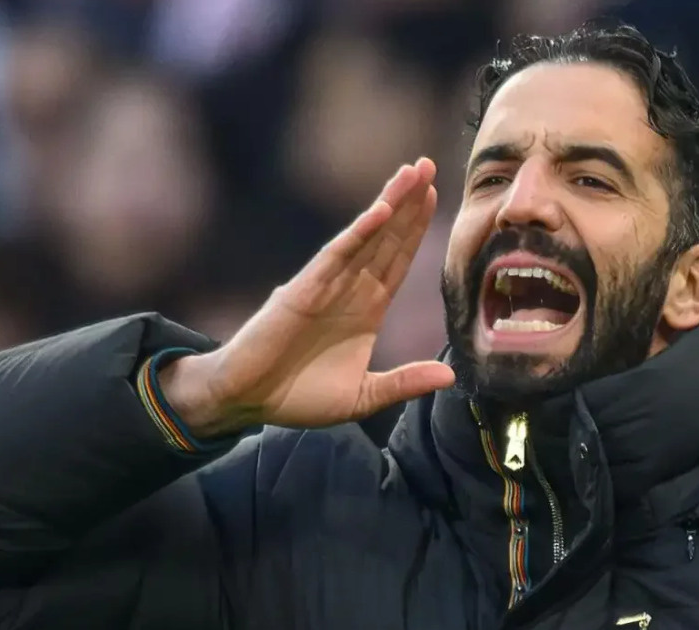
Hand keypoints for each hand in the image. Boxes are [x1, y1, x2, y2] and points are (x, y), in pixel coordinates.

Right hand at [163, 158, 455, 436]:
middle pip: (387, 238)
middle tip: (429, 164)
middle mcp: (349, 289)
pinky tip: (381, 211)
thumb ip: (404, 383)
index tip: (435, 195)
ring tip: (411, 173)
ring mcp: (327, 285)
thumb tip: (450, 377)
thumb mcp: (363, 396)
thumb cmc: (298, 397)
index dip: (416, 229)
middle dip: (409, 203)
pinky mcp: (304, 290)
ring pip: (366, 237)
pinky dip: (359, 233)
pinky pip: (337, 256)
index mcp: (366, 310)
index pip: (398, 260)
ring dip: (390, 204)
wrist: (248, 400)